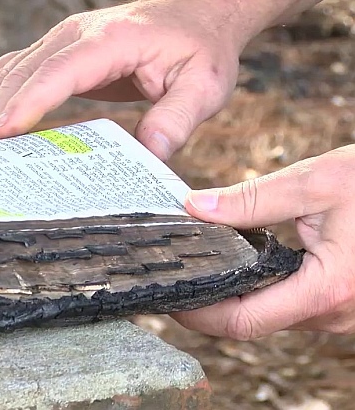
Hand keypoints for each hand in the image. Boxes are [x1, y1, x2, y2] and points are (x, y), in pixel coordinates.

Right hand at [0, 0, 249, 160]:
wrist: (196, 15)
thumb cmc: (199, 48)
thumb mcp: (204, 85)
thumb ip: (177, 118)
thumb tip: (149, 156)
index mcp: (107, 41)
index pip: (56, 73)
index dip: (24, 104)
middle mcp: (72, 37)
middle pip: (17, 76)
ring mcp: (58, 42)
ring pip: (4, 74)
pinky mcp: (54, 55)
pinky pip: (10, 73)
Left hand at [172, 145, 354, 339]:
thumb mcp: (320, 182)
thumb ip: (255, 197)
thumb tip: (196, 207)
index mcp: (327, 289)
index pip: (242, 322)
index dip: (198, 313)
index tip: (168, 295)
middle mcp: (335, 313)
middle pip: (252, 323)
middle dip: (209, 304)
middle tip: (175, 277)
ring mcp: (341, 313)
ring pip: (272, 316)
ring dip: (235, 296)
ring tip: (200, 267)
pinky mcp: (342, 303)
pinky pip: (291, 306)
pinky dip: (260, 290)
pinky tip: (239, 265)